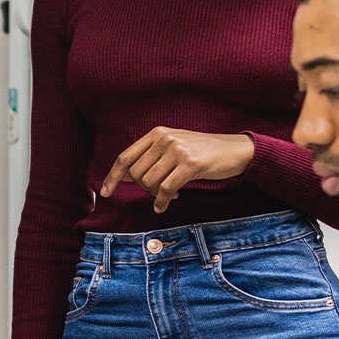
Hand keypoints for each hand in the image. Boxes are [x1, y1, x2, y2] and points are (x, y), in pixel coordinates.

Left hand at [100, 128, 254, 212]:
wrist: (234, 150)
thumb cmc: (202, 152)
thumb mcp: (173, 147)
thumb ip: (149, 158)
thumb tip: (122, 175)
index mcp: (156, 133)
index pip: (125, 157)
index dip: (112, 176)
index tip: (104, 192)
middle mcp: (164, 138)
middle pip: (136, 174)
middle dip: (144, 188)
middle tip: (159, 192)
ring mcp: (177, 150)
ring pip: (149, 182)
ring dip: (156, 195)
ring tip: (170, 194)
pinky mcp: (190, 164)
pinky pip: (165, 189)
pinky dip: (162, 202)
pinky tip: (166, 205)